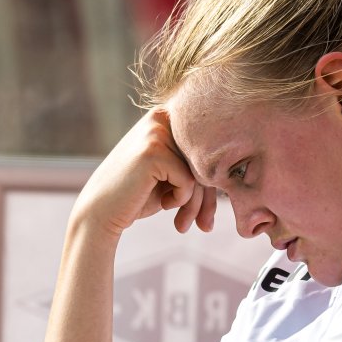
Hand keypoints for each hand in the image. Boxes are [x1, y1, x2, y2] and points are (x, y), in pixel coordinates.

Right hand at [73, 109, 217, 237]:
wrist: (100, 214)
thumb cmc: (137, 196)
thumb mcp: (170, 173)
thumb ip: (196, 161)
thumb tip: (241, 165)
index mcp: (167, 116)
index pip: (206, 146)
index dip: (213, 180)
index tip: (209, 213)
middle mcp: (161, 116)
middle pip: (205, 156)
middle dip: (208, 196)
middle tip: (204, 225)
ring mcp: (155, 131)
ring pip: (200, 169)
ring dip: (195, 202)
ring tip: (183, 222)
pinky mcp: (153, 151)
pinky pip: (189, 180)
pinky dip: (180, 199)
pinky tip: (163, 205)